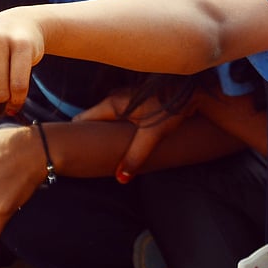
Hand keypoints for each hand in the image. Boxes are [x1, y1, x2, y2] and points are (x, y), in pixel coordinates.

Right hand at [74, 90, 190, 182]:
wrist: (193, 90)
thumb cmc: (171, 108)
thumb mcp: (152, 135)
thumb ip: (135, 156)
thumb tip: (121, 177)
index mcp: (112, 103)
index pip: (82, 119)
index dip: (77, 135)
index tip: (75, 151)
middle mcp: (115, 97)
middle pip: (92, 119)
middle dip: (90, 136)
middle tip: (88, 156)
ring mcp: (125, 97)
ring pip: (105, 117)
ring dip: (104, 132)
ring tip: (104, 150)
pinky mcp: (136, 100)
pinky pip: (117, 115)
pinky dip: (115, 127)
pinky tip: (121, 139)